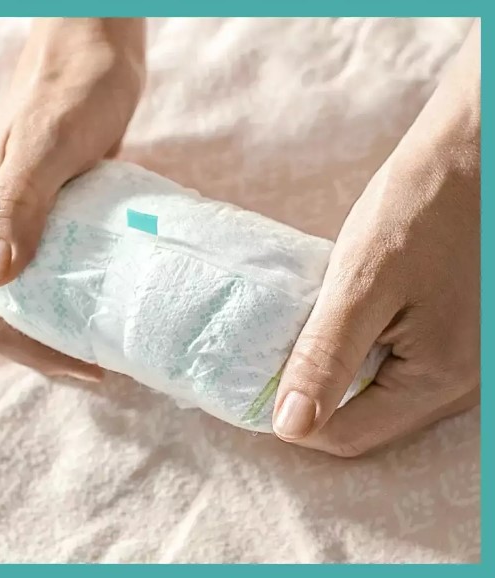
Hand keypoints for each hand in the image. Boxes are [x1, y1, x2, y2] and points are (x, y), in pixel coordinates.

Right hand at [0, 18, 144, 379]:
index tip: (90, 367)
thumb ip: (16, 202)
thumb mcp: (48, 142)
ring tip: (111, 343)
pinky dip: (79, 297)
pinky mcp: (51, 212)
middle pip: (10, 319)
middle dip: (52, 352)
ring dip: (66, 329)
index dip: (34, 356)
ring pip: (33, 299)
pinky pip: (55, 271)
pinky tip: (111, 302)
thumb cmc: (74, 87)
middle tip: (106, 364)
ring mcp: (21, 223)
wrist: (92, 47)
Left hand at [272, 21, 479, 455]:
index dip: (297, 419)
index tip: (258, 386)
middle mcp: (460, 385)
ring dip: (336, 376)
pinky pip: (397, 370)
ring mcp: (463, 363)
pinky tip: (340, 327)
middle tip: (275, 359)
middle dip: (316, 398)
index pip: (349, 435)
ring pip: (381, 397)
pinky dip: (361, 356)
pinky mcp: (454, 338)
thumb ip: (327, 358)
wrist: (473, 156)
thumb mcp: (362, 283)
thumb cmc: (421, 208)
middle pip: (368, 420)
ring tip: (303, 339)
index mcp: (439, 380)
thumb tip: (291, 427)